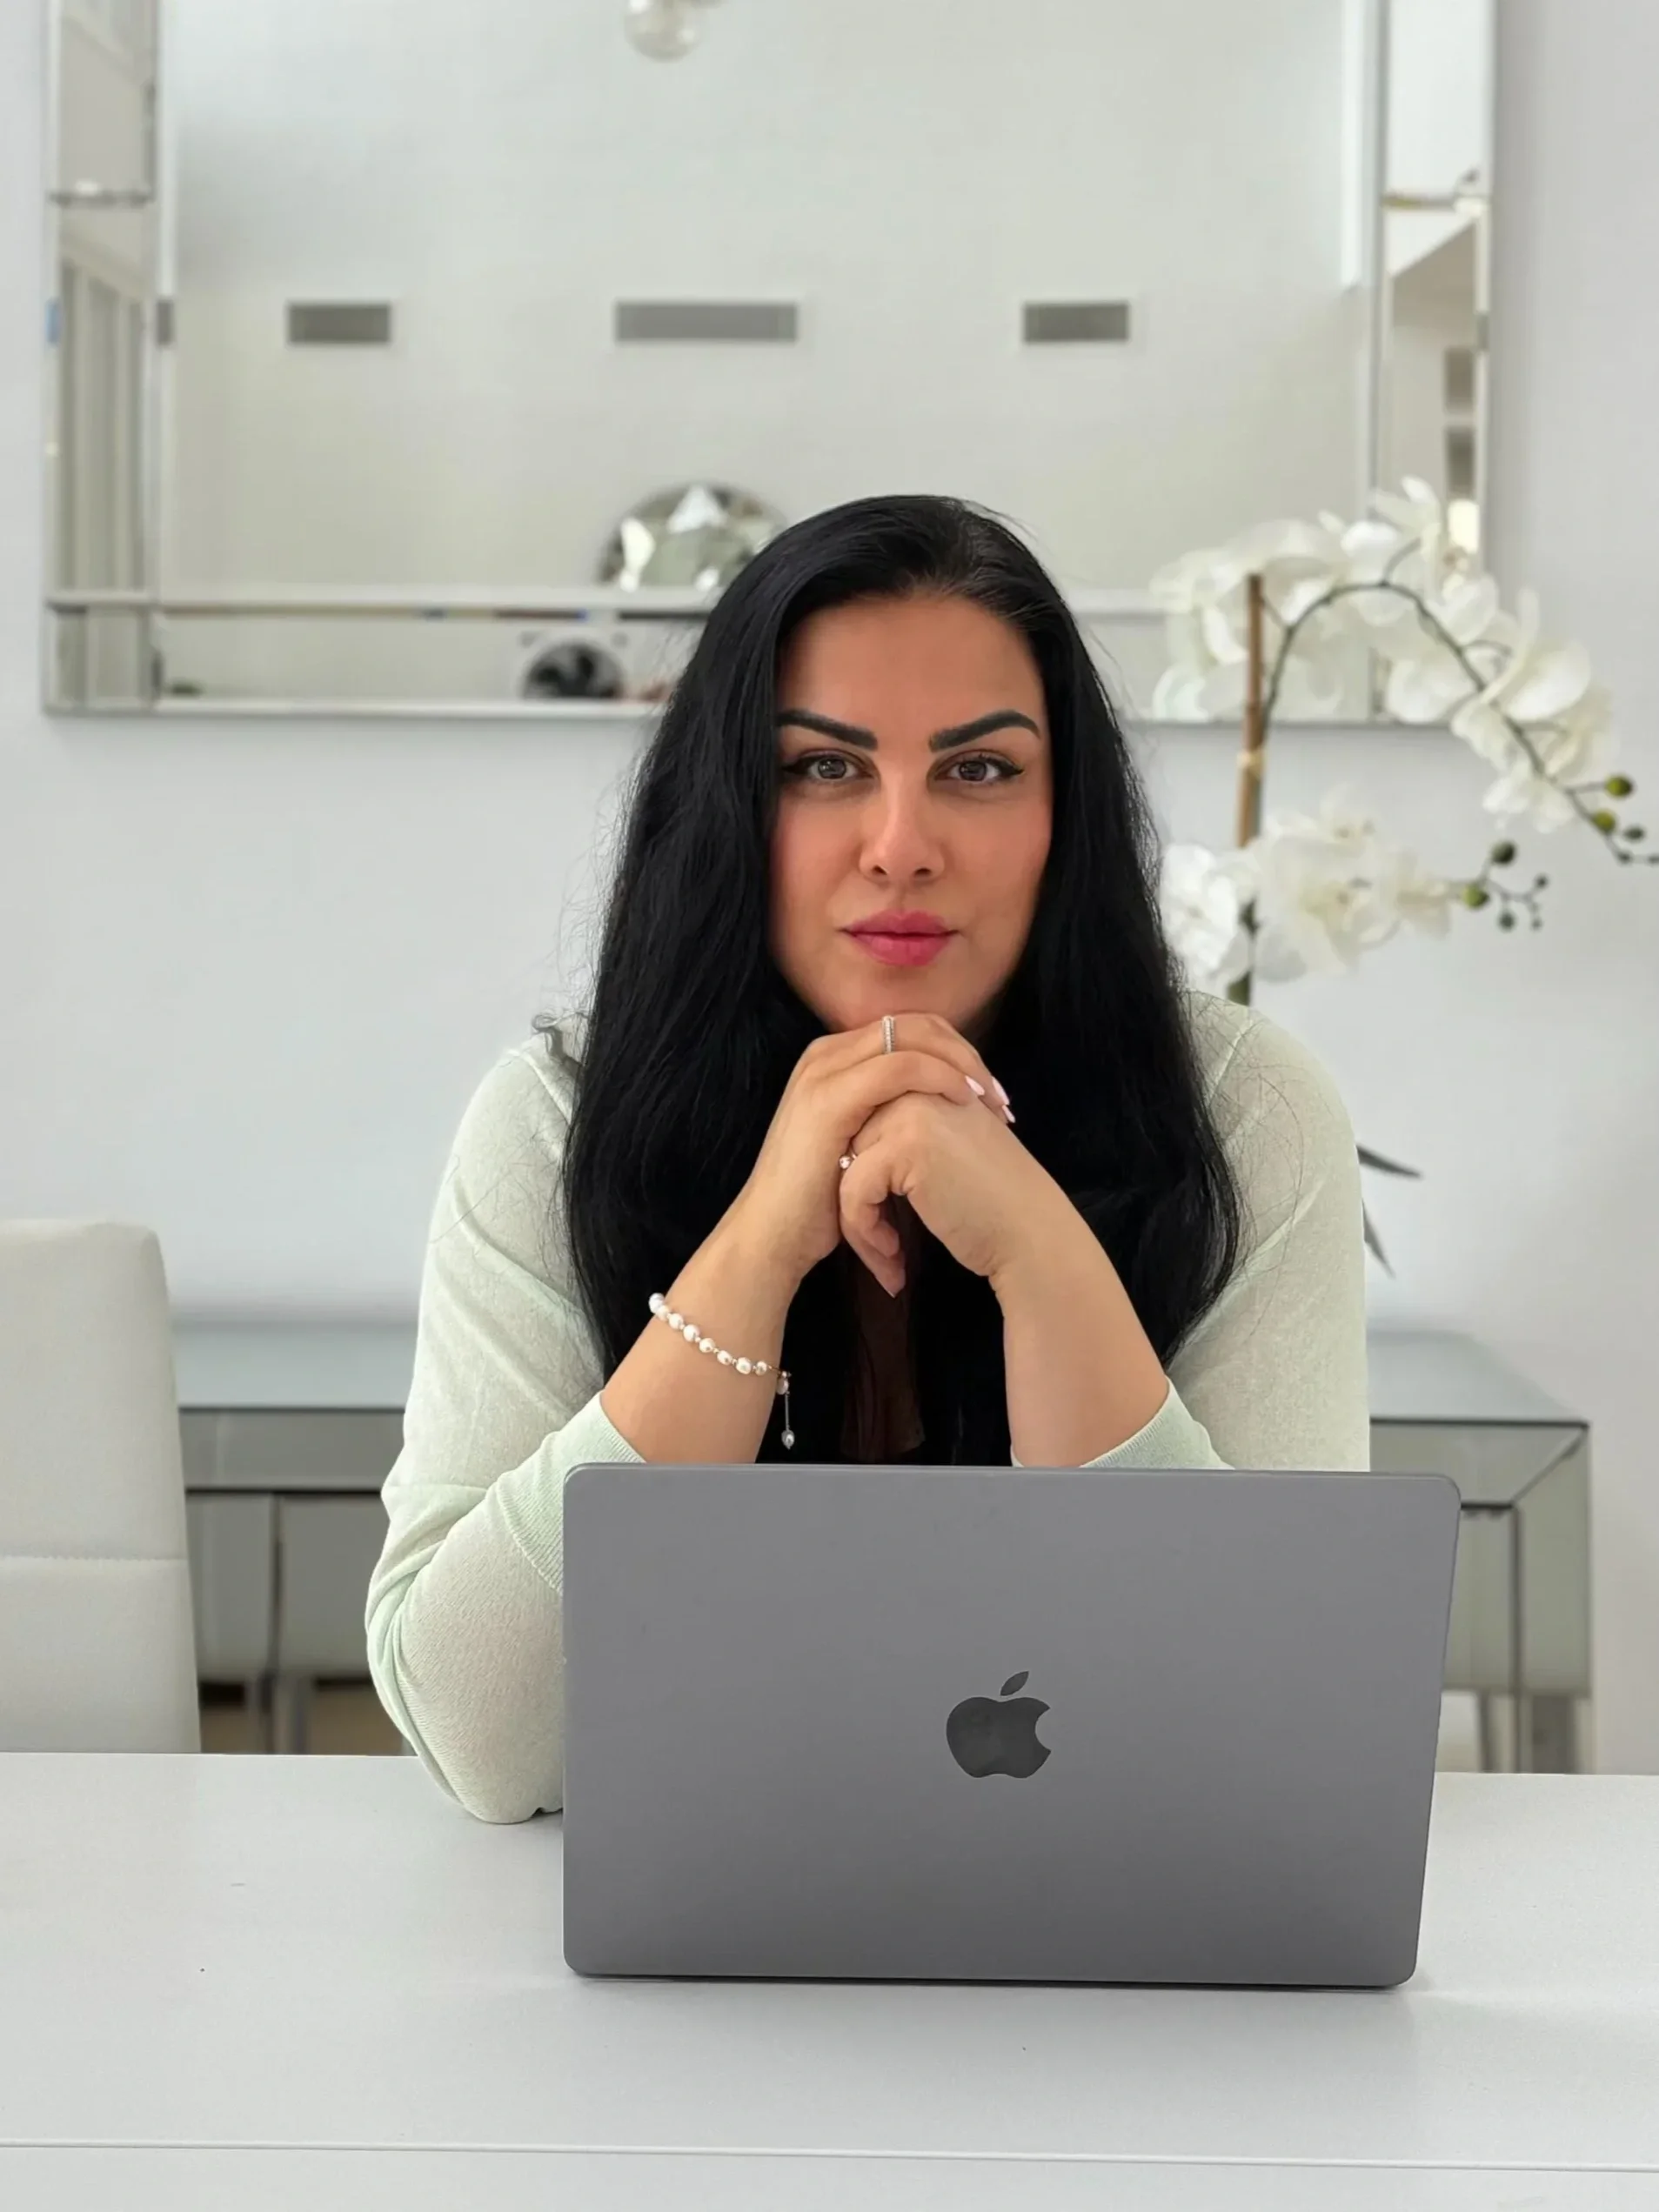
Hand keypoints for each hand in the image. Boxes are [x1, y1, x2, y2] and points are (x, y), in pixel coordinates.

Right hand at [724, 1013, 1011, 1294]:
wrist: (772, 1238)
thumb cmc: (819, 1204)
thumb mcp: (858, 1146)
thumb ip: (887, 1116)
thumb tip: (939, 1111)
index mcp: (833, 1060)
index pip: (910, 1029)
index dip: (957, 1052)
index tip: (990, 1094)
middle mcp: (825, 1054)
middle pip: (916, 1024)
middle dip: (966, 1053)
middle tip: (1000, 1097)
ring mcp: (824, 1071)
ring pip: (913, 1036)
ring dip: (961, 1064)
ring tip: (991, 1102)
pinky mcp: (830, 1098)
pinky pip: (901, 1067)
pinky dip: (941, 1077)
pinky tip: (964, 1103)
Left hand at [838, 1021, 1056, 1293]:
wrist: (1032, 1234)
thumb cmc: (992, 1204)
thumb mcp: (946, 1148)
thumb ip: (905, 1132)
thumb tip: (847, 1149)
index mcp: (928, 1079)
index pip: (863, 1123)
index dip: (865, 1175)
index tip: (880, 1218)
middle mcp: (916, 1084)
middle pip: (849, 1143)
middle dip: (856, 1199)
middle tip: (881, 1245)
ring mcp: (910, 1111)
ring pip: (844, 1167)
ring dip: (857, 1220)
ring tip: (887, 1255)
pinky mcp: (904, 1145)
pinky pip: (854, 1191)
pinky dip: (865, 1230)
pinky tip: (895, 1255)